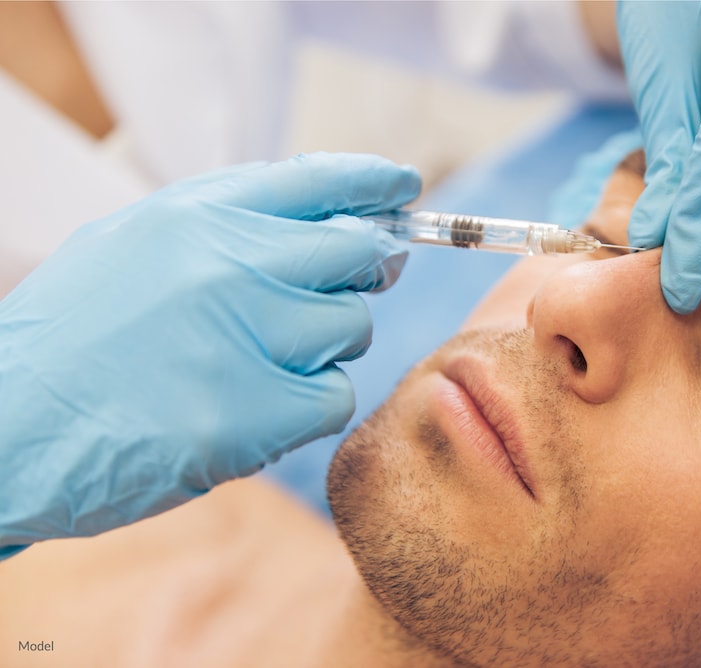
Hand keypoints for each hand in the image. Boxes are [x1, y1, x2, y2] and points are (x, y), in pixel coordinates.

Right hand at [0, 153, 419, 557]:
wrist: (5, 426)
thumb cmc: (73, 337)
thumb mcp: (134, 245)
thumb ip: (225, 224)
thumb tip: (328, 215)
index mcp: (196, 215)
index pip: (317, 179)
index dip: (373, 181)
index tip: (403, 188)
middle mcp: (229, 264)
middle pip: (357, 251)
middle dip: (369, 267)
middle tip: (357, 281)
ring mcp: (245, 337)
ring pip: (351, 327)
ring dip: (324, 345)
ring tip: (262, 360)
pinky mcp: (254, 414)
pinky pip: (333, 396)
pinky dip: (308, 404)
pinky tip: (258, 407)